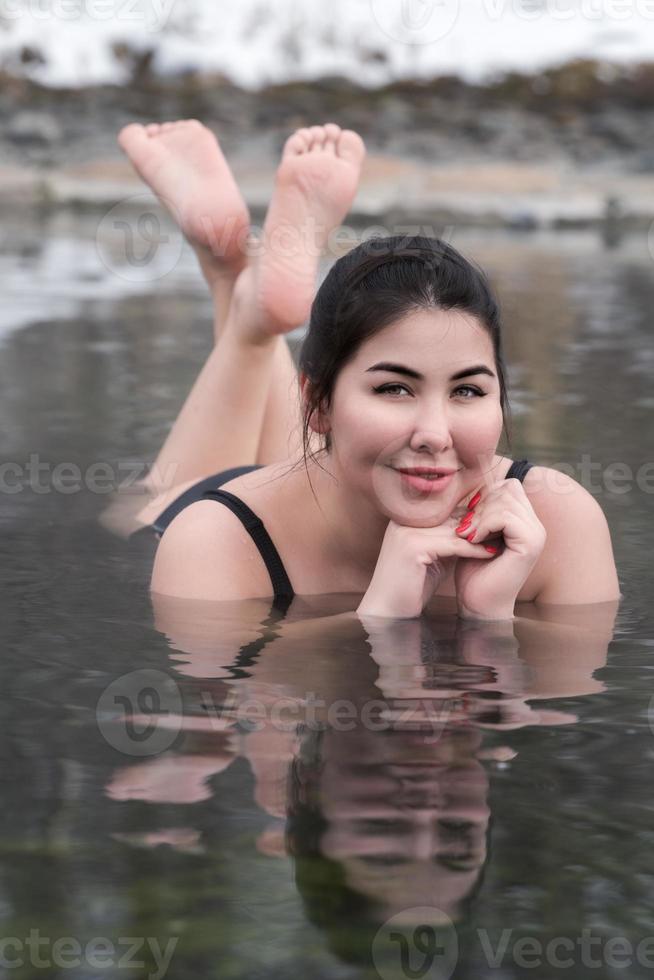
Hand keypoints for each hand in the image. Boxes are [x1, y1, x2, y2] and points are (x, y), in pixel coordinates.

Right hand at [356, 516, 495, 619]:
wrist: (387, 612)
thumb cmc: (411, 588)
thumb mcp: (433, 557)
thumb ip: (449, 540)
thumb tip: (477, 528)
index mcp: (405, 519)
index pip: (445, 509)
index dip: (473, 516)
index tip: (497, 522)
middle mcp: (403, 520)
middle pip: (450, 515)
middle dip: (480, 522)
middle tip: (505, 528)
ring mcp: (406, 532)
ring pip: (454, 528)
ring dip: (481, 534)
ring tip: (503, 539)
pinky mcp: (412, 547)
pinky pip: (452, 544)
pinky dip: (474, 549)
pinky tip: (491, 553)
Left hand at [454, 478, 546, 620]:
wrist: (478, 604)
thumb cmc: (473, 571)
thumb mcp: (476, 532)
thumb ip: (482, 509)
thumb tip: (475, 480)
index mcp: (526, 521)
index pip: (508, 486)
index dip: (484, 497)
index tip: (467, 518)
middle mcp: (536, 526)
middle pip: (507, 488)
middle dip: (480, 505)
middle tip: (464, 528)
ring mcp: (537, 534)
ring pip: (505, 500)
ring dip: (479, 516)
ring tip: (467, 536)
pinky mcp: (531, 543)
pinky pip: (505, 516)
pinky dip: (484, 525)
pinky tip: (473, 541)